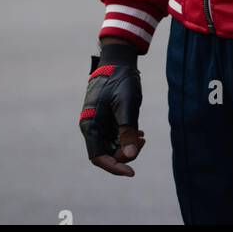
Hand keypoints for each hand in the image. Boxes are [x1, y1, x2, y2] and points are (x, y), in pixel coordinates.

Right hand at [79, 41, 145, 175]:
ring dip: (126, 145)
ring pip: (111, 146)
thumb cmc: (121, 80)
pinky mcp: (105, 118)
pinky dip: (126, 137)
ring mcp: (97, 122)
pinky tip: (138, 132)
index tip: (131, 172)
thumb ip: (127, 130)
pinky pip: (114, 136)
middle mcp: (91, 126)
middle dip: (125, 153)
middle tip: (142, 140)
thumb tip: (131, 155)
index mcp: (90, 124)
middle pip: (106, 153)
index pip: (98, 157)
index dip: (114, 167)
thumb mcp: (127, 105)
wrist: (118, 59)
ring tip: (142, 135)